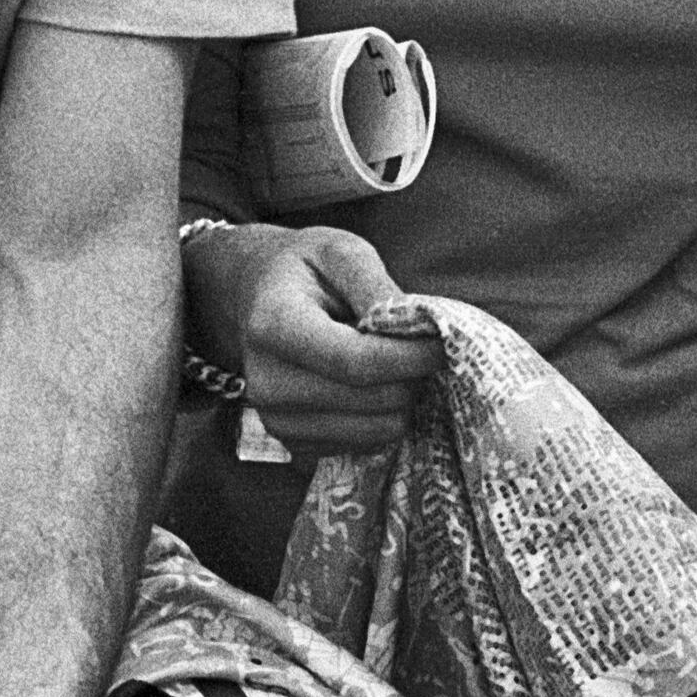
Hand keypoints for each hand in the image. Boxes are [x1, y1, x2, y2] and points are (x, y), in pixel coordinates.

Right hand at [208, 221, 441, 457]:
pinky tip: (370, 384)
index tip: (443, 343)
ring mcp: (277, 421)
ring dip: (400, 397)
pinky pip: (367, 445)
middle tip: (418, 346)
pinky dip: (382, 416)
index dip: (411, 357)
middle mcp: (267, 384)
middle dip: (412, 375)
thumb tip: (416, 327)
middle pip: (373, 401)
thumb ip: (376, 286)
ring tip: (391, 362)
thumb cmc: (303, 268)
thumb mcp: (340, 250)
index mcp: (273, 325)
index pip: (356, 361)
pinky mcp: (294, 445)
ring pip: (377, 431)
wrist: (253, 296)